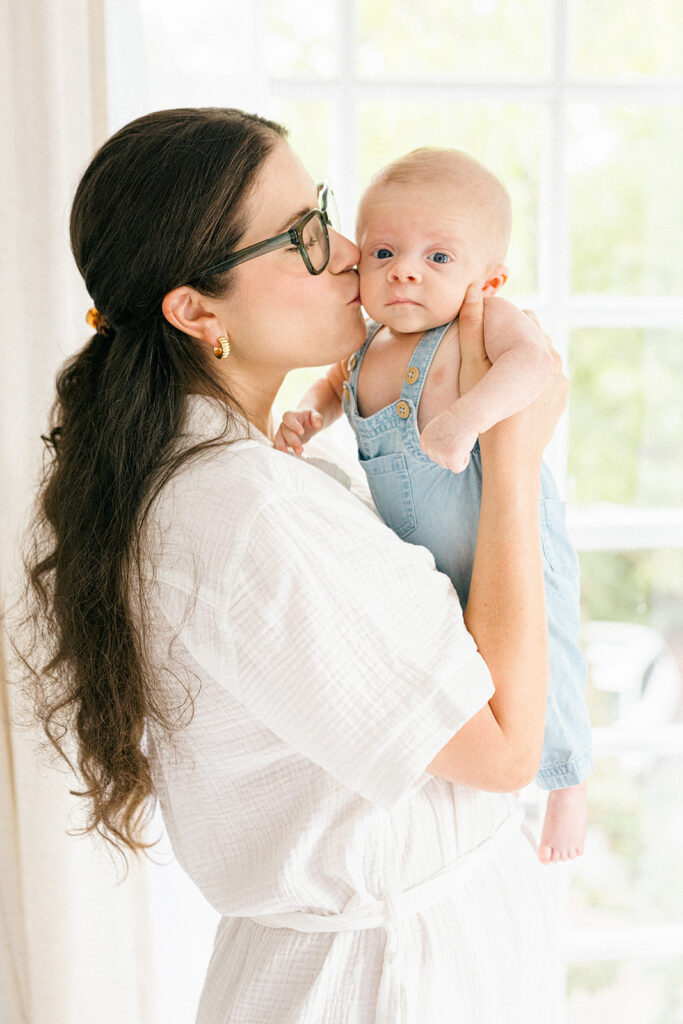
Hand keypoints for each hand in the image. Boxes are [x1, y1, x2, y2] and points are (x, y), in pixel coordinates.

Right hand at [273, 408, 323, 454]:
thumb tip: (317, 424)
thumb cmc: (310, 419)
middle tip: (300, 450)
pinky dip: (281, 453)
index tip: (301, 432)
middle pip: (284, 431)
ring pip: (278, 440)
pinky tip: (287, 459)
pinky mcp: (282, 442)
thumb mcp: (316, 416)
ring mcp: (282, 434)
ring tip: (292, 456)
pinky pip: (278, 447)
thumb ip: (317, 418)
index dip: (293, 424)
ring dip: (284, 448)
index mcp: (292, 415)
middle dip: (292, 441)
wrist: (307, 425)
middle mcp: (285, 424)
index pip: (288, 417)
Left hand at [419, 410, 477, 473]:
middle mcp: (428, 448)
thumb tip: (432, 453)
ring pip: (448, 465)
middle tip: (457, 438)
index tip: (451, 436)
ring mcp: (439, 453)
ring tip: (460, 441)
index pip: (434, 455)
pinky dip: (464, 461)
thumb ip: (433, 442)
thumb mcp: (437, 429)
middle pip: (441, 461)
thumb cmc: (456, 420)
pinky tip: (465, 448)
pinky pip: (457, 468)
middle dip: (452, 453)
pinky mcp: (451, 457)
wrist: (467, 415)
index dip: (446, 448)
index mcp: (423, 441)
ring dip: (458, 456)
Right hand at [458, 285, 567, 472]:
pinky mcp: (561, 398)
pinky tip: (512, 391)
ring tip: (498, 375)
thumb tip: (474, 292)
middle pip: (534, 336)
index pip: (522, 317)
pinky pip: (546, 378)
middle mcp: (556, 361)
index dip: (501, 322)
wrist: (512, 460)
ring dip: (522, 360)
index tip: (483, 334)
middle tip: (488, 355)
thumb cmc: (487, 414)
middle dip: (513, 340)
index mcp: (539, 349)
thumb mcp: (472, 367)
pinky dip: (530, 379)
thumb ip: (473, 329)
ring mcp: (561, 380)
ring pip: (541, 358)